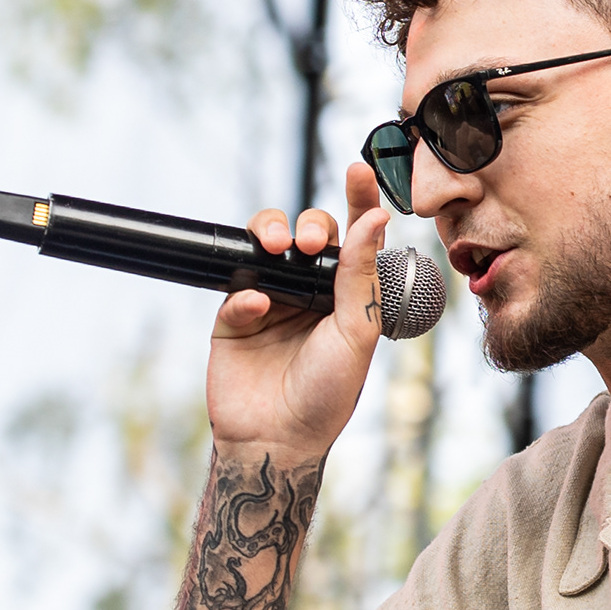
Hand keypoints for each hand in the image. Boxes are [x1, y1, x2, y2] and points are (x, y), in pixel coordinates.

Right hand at [205, 161, 390, 468]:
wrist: (278, 441)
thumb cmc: (327, 395)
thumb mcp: (355, 334)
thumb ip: (360, 276)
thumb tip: (376, 219)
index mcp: (348, 296)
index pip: (356, 238)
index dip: (358, 200)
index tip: (359, 169)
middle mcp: (311, 293)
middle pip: (308, 234)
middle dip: (308, 224)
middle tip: (308, 241)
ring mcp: (271, 302)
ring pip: (265, 246)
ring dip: (270, 233)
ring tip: (276, 246)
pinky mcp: (234, 320)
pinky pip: (236, 287)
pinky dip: (244, 292)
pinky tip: (255, 306)